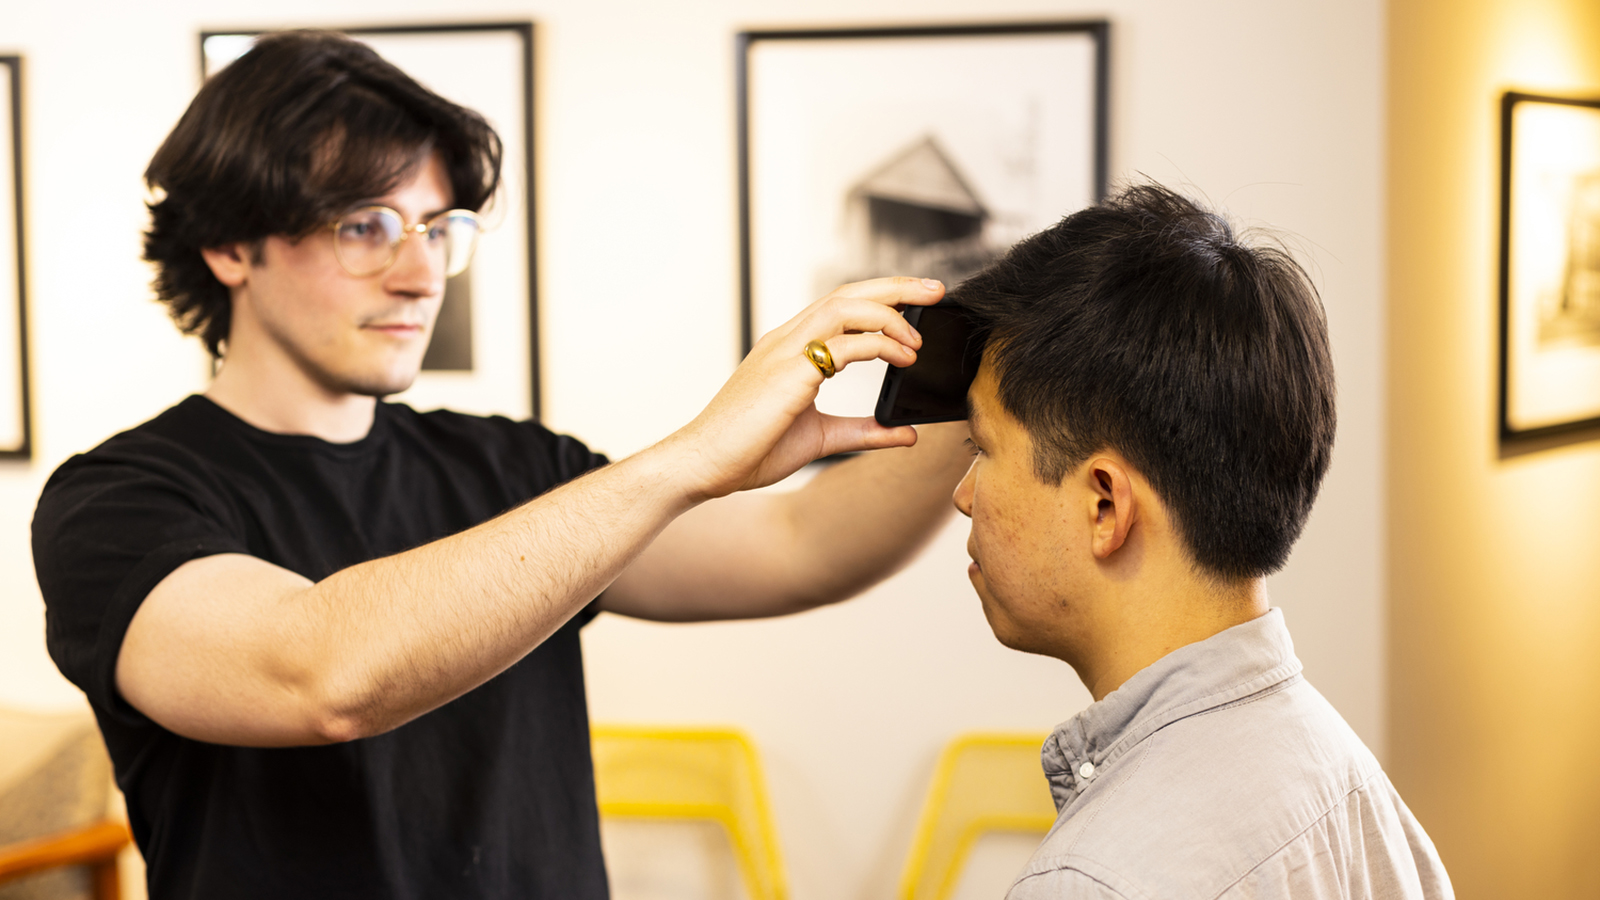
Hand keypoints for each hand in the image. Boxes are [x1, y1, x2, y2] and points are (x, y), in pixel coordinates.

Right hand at [665, 276, 944, 499]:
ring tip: (918, 337)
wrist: (704, 466)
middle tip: (935, 290)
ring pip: (845, 306)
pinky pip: (843, 344)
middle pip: (848, 293)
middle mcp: (787, 340)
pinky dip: (879, 345)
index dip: (881, 297)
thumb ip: (865, 431)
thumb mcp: (822, 438)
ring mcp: (785, 351)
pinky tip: (902, 359)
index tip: (917, 302)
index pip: (841, 305)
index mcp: (790, 349)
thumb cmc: (750, 451)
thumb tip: (906, 432)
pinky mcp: (789, 372)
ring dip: (889, 314)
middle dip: (896, 287)